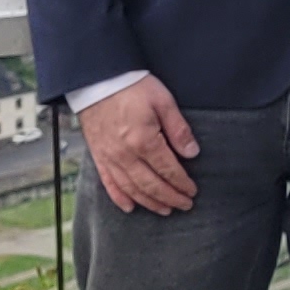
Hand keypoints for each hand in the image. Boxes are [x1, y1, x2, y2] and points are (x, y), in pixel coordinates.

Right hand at [80, 76, 198, 217]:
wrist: (97, 79)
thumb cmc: (131, 86)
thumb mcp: (163, 101)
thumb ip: (178, 129)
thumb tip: (192, 153)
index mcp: (144, 141)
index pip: (168, 170)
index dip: (182, 183)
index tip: (192, 191)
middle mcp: (125, 155)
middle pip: (151, 185)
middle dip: (170, 198)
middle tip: (184, 205)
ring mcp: (109, 157)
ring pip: (131, 189)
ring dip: (150, 202)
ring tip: (165, 210)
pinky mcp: (98, 156)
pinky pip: (108, 183)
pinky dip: (120, 198)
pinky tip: (130, 207)